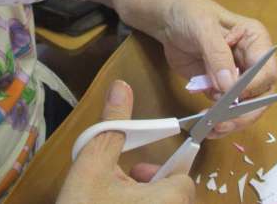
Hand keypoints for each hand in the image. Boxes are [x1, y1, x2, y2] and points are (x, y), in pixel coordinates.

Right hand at [57, 80, 194, 203]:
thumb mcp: (92, 165)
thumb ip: (111, 125)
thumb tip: (122, 84)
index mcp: (169, 201)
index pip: (183, 178)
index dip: (161, 171)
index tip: (135, 170)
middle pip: (173, 197)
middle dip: (148, 188)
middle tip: (120, 185)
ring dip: (140, 201)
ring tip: (109, 198)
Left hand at [159, 0, 276, 137]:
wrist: (169, 19)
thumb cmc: (190, 14)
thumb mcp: (203, 27)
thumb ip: (217, 55)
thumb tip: (228, 87)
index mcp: (256, 41)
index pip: (267, 72)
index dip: (252, 88)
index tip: (231, 97)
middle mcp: (252, 62)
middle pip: (261, 96)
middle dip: (244, 113)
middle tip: (223, 122)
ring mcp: (238, 77)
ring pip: (246, 108)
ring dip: (231, 121)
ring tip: (211, 128)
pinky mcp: (222, 88)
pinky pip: (227, 110)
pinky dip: (219, 121)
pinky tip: (206, 127)